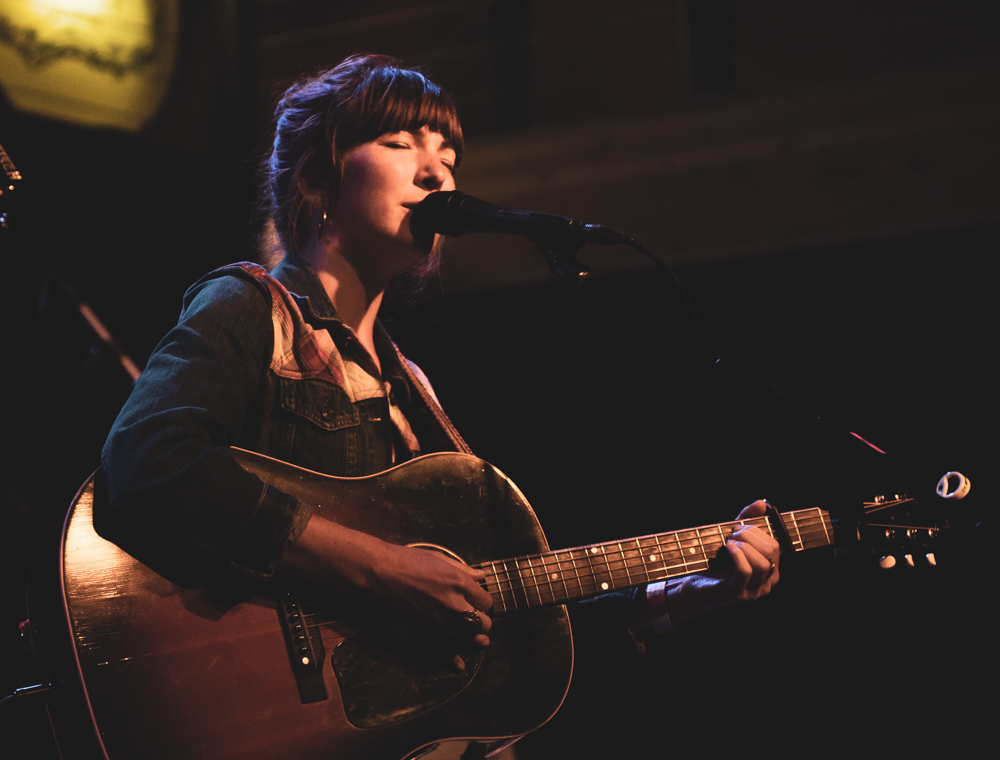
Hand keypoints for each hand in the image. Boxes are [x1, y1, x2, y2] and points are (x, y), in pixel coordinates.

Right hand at [279, 515, 493, 666]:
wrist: (381, 573)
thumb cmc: (409, 560)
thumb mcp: (440, 558)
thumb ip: (464, 569)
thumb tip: (481, 575)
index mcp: (459, 583)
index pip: (485, 600)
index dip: (483, 601)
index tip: (478, 600)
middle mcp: (454, 604)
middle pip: (481, 622)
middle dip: (483, 620)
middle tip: (479, 618)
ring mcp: (440, 620)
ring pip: (469, 638)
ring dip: (477, 640)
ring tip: (482, 640)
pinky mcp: (425, 631)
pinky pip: (443, 650)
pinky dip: (452, 659)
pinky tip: (459, 666)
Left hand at [663, 499, 779, 622]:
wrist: (694, 587)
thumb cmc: (715, 563)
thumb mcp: (733, 539)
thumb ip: (747, 520)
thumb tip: (761, 503)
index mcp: (770, 572)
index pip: (775, 546)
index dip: (757, 532)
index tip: (738, 527)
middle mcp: (766, 584)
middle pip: (771, 552)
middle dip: (750, 535)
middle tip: (731, 533)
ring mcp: (753, 591)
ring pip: (762, 563)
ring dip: (745, 545)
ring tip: (728, 541)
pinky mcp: (737, 594)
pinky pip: (745, 571)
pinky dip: (737, 554)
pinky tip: (727, 547)